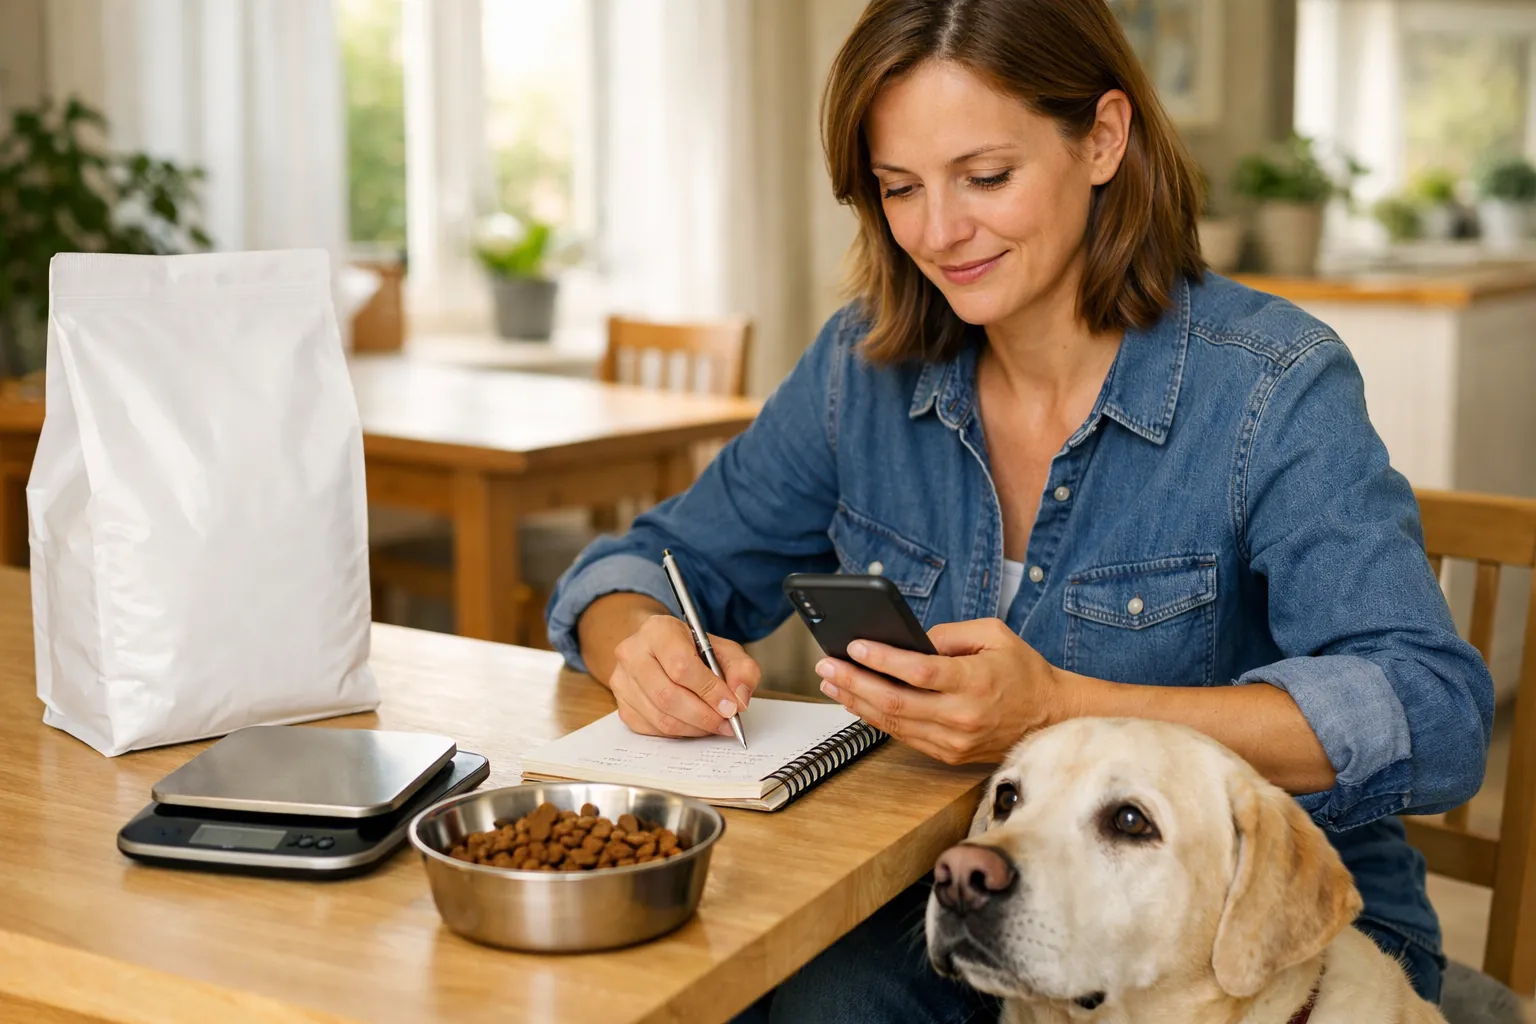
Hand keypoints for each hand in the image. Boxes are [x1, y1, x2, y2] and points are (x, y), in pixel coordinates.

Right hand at [609, 615, 760, 737]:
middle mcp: (632, 653)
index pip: (681, 666)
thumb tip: (739, 699)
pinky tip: (693, 725)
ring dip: (693, 728)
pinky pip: (652, 728)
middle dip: (703, 715)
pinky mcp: (622, 704)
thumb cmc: (691, 648)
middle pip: (668, 695)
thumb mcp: (723, 649)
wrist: (659, 648)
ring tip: (714, 725)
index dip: (709, 690)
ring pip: (660, 717)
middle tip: (726, 722)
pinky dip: (678, 733)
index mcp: (658, 630)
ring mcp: (622, 680)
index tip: (730, 706)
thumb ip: (741, 670)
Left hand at [815, 618, 1065, 763]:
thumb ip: (950, 633)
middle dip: (854, 681)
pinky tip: (856, 701)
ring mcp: (954, 741)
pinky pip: (903, 736)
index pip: (919, 672)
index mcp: (976, 682)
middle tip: (826, 665)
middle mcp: (963, 716)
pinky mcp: (948, 755)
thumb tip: (907, 638)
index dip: (882, 660)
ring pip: (893, 723)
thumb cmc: (1023, 671)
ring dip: (856, 702)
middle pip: (896, 701)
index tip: (854, 646)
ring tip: (831, 682)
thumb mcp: (994, 635)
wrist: (1050, 717)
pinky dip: (874, 718)